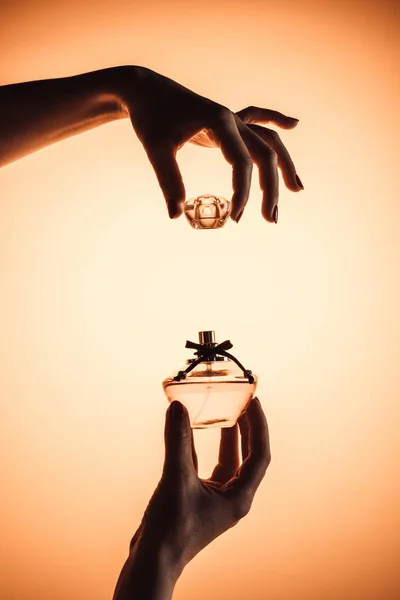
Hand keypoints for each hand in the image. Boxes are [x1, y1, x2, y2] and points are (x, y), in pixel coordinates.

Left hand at [119, 66, 302, 222]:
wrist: (145, 90)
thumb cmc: (150, 118)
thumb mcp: (156, 150)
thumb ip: (168, 181)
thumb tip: (176, 216)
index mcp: (218, 122)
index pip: (241, 161)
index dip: (242, 191)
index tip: (236, 216)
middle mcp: (231, 119)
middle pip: (264, 153)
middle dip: (270, 188)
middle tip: (270, 220)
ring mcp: (232, 119)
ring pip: (268, 140)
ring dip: (283, 165)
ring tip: (297, 191)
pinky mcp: (227, 121)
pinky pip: (259, 120)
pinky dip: (276, 120)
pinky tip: (294, 124)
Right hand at [129, 397, 270, 572]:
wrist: (152, 560)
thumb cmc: (171, 528)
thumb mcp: (176, 478)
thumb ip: (178, 441)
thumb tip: (178, 408)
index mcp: (239, 497)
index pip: (259, 455)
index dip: (259, 426)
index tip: (253, 402)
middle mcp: (232, 498)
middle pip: (248, 456)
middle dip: (247, 429)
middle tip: (243, 403)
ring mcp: (216, 499)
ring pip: (228, 461)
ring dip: (227, 437)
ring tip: (225, 412)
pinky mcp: (199, 499)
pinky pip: (207, 467)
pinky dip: (202, 448)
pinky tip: (193, 433)